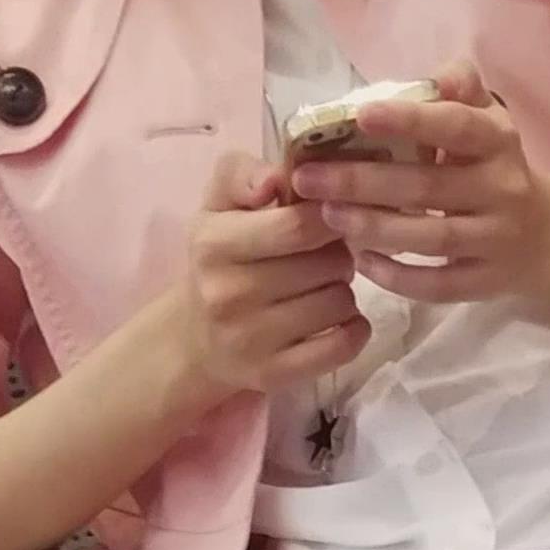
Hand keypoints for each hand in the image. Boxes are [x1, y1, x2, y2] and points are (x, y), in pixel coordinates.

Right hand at [176, 148, 369, 402]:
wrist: (194, 338)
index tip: (328, 215)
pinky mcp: (274, 375)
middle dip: (338, 252)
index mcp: (215, 244)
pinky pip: (343, 346)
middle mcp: (229, 294)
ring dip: (343, 290)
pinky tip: (339, 319)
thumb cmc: (217, 259)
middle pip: (328, 263)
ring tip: (322, 286)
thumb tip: (278, 178)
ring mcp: (252, 340)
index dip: (329, 215)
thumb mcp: (217, 203)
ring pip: (341, 302)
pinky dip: (354, 329)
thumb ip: (243, 173)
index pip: (299, 226)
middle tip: (324, 254)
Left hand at [288, 63, 546, 302]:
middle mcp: (501, 189)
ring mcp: (494, 239)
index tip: (361, 115)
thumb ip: (462, 88)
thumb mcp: (489, 121)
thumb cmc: (496, 167)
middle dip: (363, 182)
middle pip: (429, 186)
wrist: (546, 236)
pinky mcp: (484, 282)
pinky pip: (437, 286)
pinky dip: (397, 277)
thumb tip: (440, 75)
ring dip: (374, 227)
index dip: (410, 121)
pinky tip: (361, 261)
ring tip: (327, 216)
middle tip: (308, 178)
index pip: (455, 127)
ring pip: (431, 237)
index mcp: (497, 142)